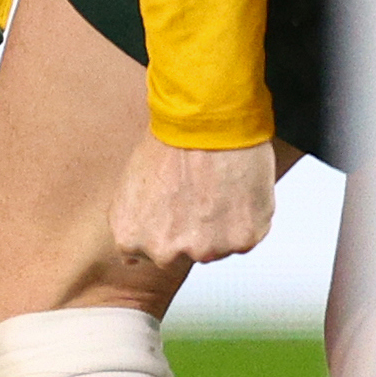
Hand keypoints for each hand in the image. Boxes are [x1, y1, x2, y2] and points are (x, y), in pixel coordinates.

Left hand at [110, 135, 277, 272]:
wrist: (204, 122)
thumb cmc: (167, 144)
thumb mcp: (130, 185)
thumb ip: (135, 222)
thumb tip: (134, 255)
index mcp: (131, 238)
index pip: (146, 254)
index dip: (163, 228)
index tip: (173, 209)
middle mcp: (165, 252)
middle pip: (183, 253)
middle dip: (191, 230)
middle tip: (198, 194)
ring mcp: (205, 250)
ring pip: (217, 247)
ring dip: (220, 226)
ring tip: (217, 188)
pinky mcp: (241, 241)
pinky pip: (245, 238)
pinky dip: (245, 219)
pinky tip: (236, 191)